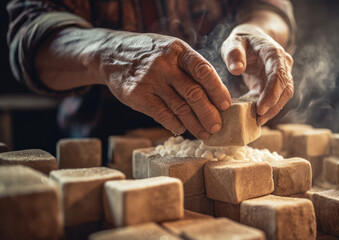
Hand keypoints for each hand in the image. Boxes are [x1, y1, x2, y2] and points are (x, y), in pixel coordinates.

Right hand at [98, 32, 230, 138]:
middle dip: (209, 114)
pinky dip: (175, 125)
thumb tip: (216, 95)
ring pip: (180, 108)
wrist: (111, 54)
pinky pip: (163, 115)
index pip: (204, 71)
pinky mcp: (137, 96)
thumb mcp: (171, 50)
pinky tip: (182, 128)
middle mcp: (165, 64)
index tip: (226, 106)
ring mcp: (150, 80)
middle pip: (194, 94)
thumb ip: (191, 67)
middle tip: (217, 127)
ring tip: (205, 133)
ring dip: (195, 124)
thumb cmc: (150, 54)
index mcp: (178, 50)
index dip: (218, 90)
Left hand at [221, 24, 293, 124]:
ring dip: (273, 110)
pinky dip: (268, 108)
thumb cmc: (242, 40)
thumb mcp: (234, 41)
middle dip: (274, 106)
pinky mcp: (275, 85)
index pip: (278, 74)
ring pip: (284, 96)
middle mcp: (283, 64)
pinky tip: (257, 118)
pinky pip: (276, 99)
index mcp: (274, 52)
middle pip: (286, 88)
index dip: (272, 93)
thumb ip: (233, 52)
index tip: (260, 107)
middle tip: (259, 119)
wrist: (252, 38)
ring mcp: (281, 75)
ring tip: (258, 121)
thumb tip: (236, 69)